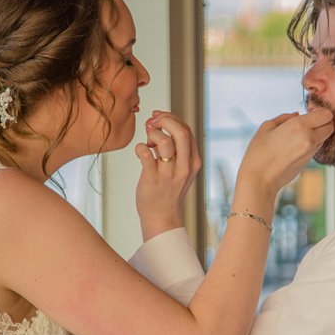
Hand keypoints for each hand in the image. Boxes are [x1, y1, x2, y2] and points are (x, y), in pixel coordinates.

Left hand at [135, 110, 201, 234]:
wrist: (162, 218)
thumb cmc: (168, 190)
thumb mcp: (181, 168)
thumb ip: (174, 148)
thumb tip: (155, 122)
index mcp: (194, 161)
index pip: (187, 130)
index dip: (171, 118)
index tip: (158, 116)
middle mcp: (184, 166)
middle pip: (180, 132)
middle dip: (165, 120)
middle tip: (152, 121)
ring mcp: (169, 174)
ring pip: (164, 142)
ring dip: (152, 135)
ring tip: (148, 142)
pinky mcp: (152, 181)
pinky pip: (146, 155)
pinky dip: (140, 147)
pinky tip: (140, 150)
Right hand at [238, 105, 334, 197]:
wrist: (259, 180)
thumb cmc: (258, 152)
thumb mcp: (267, 127)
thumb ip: (284, 117)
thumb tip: (297, 114)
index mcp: (300, 125)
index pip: (327, 114)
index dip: (320, 112)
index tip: (310, 112)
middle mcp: (309, 138)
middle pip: (331, 126)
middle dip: (323, 122)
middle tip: (309, 122)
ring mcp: (310, 152)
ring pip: (325, 137)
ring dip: (318, 133)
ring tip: (301, 134)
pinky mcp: (308, 162)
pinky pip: (317, 148)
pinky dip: (313, 143)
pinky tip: (297, 145)